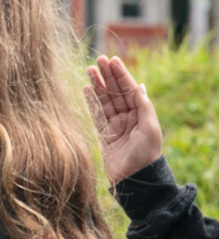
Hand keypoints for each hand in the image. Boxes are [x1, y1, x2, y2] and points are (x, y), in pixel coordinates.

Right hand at [85, 55, 162, 184]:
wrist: (133, 178)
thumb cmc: (145, 154)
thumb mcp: (150, 129)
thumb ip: (144, 107)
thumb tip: (139, 86)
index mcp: (140, 114)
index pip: (129, 90)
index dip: (121, 75)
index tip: (112, 60)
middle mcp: (127, 117)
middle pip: (115, 92)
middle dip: (107, 75)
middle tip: (98, 59)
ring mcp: (114, 125)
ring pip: (104, 100)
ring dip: (97, 85)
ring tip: (89, 69)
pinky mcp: (103, 134)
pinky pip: (95, 114)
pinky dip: (91, 101)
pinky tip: (86, 89)